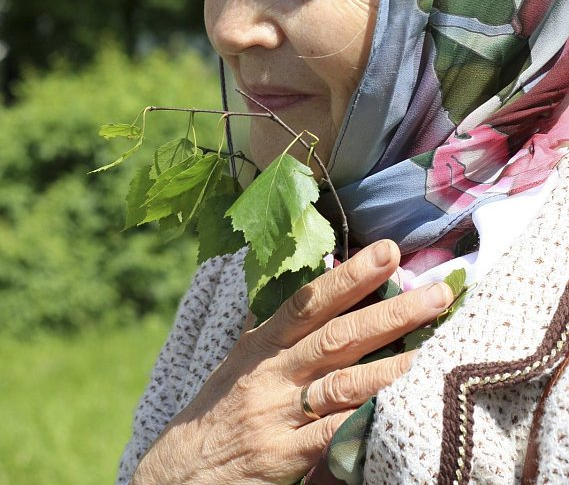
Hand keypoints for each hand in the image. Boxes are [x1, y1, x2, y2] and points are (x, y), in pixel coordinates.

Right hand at [130, 240, 452, 484]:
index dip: (349, 275)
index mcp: (262, 344)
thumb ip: (268, 326)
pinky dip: (367, 420)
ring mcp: (279, 415)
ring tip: (437, 349)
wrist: (177, 476)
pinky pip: (335, 435)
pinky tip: (400, 409)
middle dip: (390, 313)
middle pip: (337, 337)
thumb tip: (289, 282)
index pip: (310, 301)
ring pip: (344, 384)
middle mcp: (272, 373)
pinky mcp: (286, 456)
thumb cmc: (215, 412)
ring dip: (393, 366)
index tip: (388, 252)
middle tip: (437, 293)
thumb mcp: (235, 362)